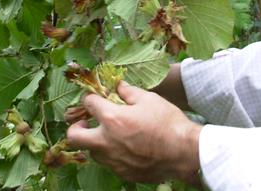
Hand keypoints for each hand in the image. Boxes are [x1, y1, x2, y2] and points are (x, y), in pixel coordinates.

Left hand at [66, 80, 202, 185]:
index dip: (91, 97)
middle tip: (87, 121)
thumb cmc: (168, 123)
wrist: (185, 153)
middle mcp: (107, 142)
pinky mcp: (123, 173)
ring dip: (96, 141)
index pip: (88, 104)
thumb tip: (117, 86)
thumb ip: (128, 92)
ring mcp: (114, 161)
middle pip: (74, 136)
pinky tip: (126, 147)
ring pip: (92, 152)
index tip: (95, 97)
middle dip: (76, 126)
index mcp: (112, 119)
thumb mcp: (148, 99)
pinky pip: (109, 163)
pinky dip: (112, 154)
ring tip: (111, 134)